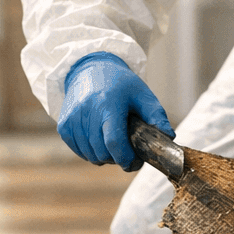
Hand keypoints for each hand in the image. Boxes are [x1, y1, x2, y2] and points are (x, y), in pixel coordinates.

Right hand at [58, 53, 174, 170]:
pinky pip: (79, 151)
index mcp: (108, 103)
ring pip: (90, 155)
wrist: (90, 70)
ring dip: (104, 157)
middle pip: (102, 152)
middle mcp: (87, 111)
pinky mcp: (64, 125)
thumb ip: (157, 117)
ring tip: (114, 146)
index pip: (114, 141)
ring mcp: (72, 119)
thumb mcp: (143, 95)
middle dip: (117, 159)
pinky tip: (100, 141)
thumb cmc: (120, 84)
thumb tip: (169, 138)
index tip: (135, 163)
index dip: (125, 158)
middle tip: (128, 153)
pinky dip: (91, 152)